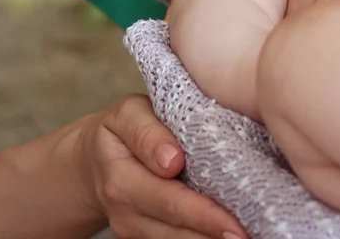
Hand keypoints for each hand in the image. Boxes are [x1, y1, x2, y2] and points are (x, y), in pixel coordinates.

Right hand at [85, 93, 245, 238]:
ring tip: (246, 235)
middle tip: (247, 235)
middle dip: (211, 231)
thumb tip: (172, 160)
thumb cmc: (121, 129)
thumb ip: (147, 130)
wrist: (93, 160)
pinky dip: (200, 238)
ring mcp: (132, 228)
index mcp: (121, 175)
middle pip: (172, 225)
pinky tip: (225, 234)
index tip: (229, 218)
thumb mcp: (128, 113)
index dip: (199, 210)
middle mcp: (124, 209)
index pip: (166, 196)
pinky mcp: (142, 236)